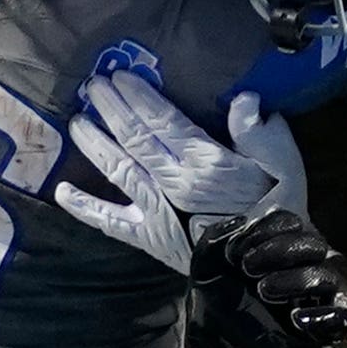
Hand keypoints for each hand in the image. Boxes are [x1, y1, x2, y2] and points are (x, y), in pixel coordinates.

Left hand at [52, 66, 296, 273]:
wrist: (267, 271)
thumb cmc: (280, 211)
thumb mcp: (285, 165)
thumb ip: (261, 132)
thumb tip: (241, 99)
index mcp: (204, 163)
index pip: (162, 122)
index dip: (138, 97)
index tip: (119, 76)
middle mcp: (172, 184)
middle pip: (134, 139)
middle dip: (111, 109)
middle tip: (91, 86)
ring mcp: (155, 212)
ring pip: (117, 170)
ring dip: (94, 143)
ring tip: (76, 121)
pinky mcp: (148, 238)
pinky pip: (110, 221)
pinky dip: (84, 207)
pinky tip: (61, 191)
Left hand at [191, 207, 346, 347]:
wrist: (215, 345)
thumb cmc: (216, 300)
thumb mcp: (205, 265)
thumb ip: (216, 239)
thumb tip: (240, 224)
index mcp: (277, 247)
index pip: (290, 224)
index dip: (269, 229)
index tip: (238, 248)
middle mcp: (299, 268)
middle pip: (314, 245)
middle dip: (284, 249)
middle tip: (248, 266)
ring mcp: (311, 299)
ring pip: (326, 278)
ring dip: (297, 280)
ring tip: (264, 290)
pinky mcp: (316, 331)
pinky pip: (339, 320)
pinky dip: (323, 317)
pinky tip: (297, 318)